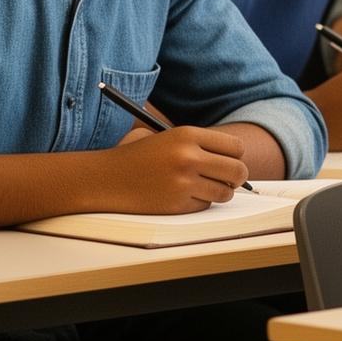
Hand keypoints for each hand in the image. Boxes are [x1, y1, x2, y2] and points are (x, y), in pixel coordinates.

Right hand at [97, 126, 247, 212]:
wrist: (103, 179)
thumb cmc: (136, 156)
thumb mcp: (166, 136)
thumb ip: (199, 143)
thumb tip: (234, 157)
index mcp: (188, 135)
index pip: (236, 147)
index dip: (235, 156)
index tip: (229, 160)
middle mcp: (189, 157)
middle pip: (237, 171)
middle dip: (236, 177)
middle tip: (228, 179)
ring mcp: (183, 182)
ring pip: (225, 192)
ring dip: (219, 192)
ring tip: (204, 188)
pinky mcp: (177, 204)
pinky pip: (205, 205)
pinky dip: (199, 203)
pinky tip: (182, 196)